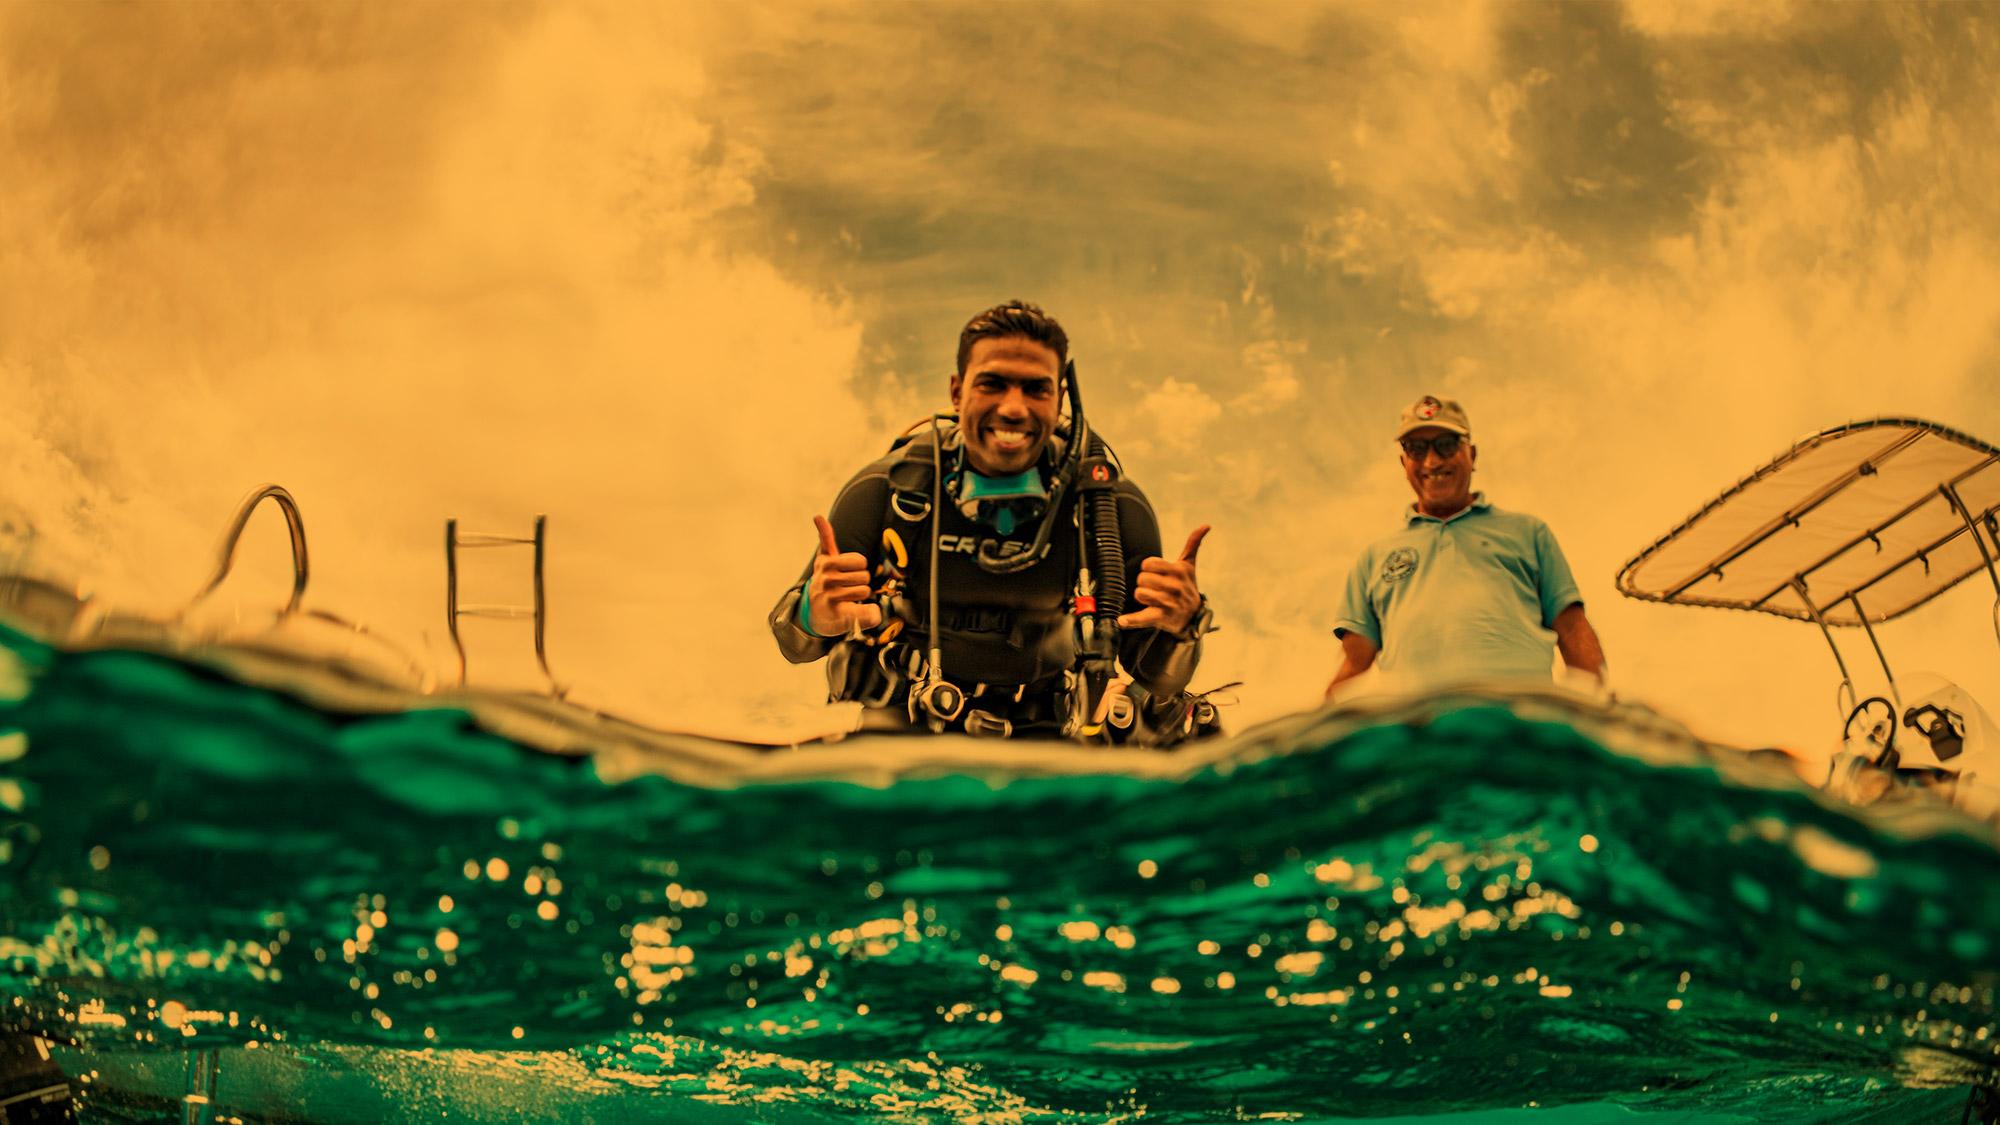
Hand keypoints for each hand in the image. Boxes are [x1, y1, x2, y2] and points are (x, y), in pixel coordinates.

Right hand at [808, 515, 881, 636]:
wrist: (814, 612)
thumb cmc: (825, 582)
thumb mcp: (825, 559)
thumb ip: (826, 538)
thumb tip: (818, 516)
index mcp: (826, 563)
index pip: (860, 561)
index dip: (858, 567)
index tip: (848, 571)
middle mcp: (826, 579)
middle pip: (864, 576)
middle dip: (860, 581)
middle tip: (847, 586)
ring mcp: (831, 597)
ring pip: (865, 591)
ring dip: (860, 595)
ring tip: (847, 598)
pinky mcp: (839, 615)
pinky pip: (865, 611)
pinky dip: (871, 613)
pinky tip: (869, 612)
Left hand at [1116, 525, 1208, 636]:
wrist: (1194, 615)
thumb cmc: (1186, 586)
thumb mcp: (1188, 566)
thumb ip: (1193, 544)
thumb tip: (1206, 525)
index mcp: (1177, 571)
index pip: (1149, 564)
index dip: (1148, 568)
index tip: (1154, 572)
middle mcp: (1174, 587)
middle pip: (1142, 578)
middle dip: (1144, 583)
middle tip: (1154, 587)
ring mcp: (1168, 603)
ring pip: (1140, 593)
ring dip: (1142, 596)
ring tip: (1152, 599)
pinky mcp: (1162, 617)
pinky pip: (1143, 617)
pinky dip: (1131, 620)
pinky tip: (1122, 620)